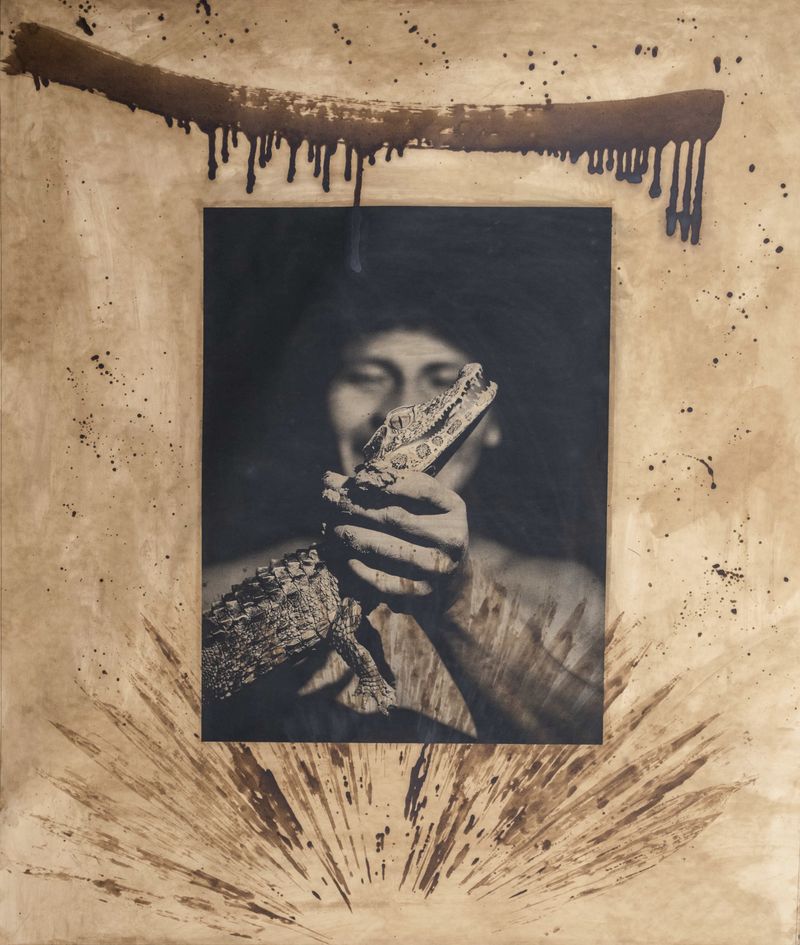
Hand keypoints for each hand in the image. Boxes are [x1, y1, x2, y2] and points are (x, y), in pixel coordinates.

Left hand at [321, 465, 468, 606]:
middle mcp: (451, 537)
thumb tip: (341, 479)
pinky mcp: (421, 591)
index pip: (419, 488)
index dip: (384, 483)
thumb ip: (393, 487)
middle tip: (332, 501)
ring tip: (334, 528)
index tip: (355, 480)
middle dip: (358, 507)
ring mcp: (438, 567)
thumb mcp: (424, 504)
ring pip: (386, 548)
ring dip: (354, 536)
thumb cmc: (426, 529)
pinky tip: (347, 558)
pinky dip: (361, 568)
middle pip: (395, 517)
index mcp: (454, 508)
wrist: (450, 580)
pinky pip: (383, 579)